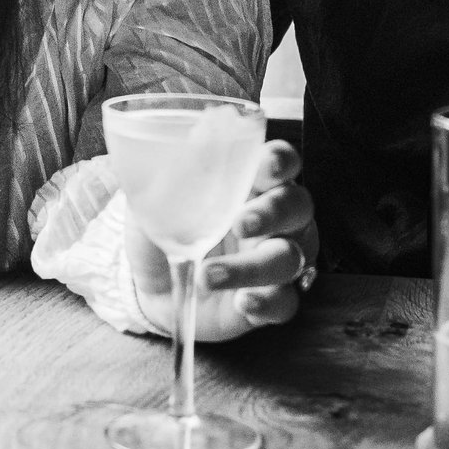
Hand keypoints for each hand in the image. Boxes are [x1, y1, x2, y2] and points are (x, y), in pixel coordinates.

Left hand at [126, 139, 317, 341]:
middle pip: (298, 206)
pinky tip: (242, 302)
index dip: (282, 161)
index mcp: (248, 182)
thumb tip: (189, 145)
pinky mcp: (269, 301)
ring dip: (253, 266)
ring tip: (209, 275)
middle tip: (241, 223)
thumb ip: (175, 176)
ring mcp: (273, 260)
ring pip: (291, 257)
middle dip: (274, 212)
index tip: (268, 167)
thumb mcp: (157, 199)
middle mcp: (271, 218)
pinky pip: (285, 303)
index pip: (281, 161)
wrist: (150, 287)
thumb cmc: (163, 229)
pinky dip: (267, 303)